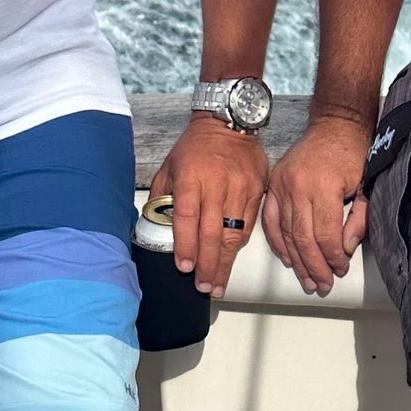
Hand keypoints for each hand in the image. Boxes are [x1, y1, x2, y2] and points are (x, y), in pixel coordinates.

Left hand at [147, 116, 269, 296]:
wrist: (229, 122)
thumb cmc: (194, 147)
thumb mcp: (170, 166)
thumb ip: (162, 196)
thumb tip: (155, 225)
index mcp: (190, 177)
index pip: (187, 217)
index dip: (185, 245)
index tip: (184, 267)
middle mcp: (216, 184)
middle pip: (212, 232)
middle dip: (208, 264)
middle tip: (204, 287)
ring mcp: (239, 187)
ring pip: (233, 233)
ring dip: (225, 262)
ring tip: (218, 283)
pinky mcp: (256, 190)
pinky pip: (248, 225)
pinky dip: (239, 245)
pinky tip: (231, 259)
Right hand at [262, 114, 370, 297]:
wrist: (334, 124)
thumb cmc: (354, 154)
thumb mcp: (366, 185)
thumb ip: (359, 220)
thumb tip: (345, 249)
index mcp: (324, 186)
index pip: (325, 235)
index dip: (333, 258)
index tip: (340, 270)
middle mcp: (298, 186)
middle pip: (303, 238)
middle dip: (314, 267)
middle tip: (322, 286)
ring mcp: (281, 184)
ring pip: (285, 233)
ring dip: (296, 261)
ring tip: (307, 280)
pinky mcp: (273, 183)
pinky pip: (270, 220)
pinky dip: (277, 242)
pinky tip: (288, 259)